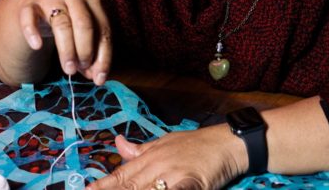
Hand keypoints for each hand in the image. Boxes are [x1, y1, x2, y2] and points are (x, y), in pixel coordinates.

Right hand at [18, 0, 111, 84]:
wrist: (41, 4)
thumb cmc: (70, 21)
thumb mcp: (83, 33)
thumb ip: (92, 52)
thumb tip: (97, 76)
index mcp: (93, 1)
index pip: (103, 29)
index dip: (103, 55)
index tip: (100, 78)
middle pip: (84, 23)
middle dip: (85, 50)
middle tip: (82, 70)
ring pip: (61, 23)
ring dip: (67, 49)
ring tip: (69, 70)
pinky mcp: (30, 5)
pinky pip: (29, 16)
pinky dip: (32, 31)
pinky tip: (37, 46)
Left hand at [87, 124, 247, 188]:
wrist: (226, 143)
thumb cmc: (196, 144)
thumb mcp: (165, 142)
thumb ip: (140, 148)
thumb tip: (117, 142)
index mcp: (150, 156)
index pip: (121, 175)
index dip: (103, 186)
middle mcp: (158, 165)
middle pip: (130, 186)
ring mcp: (173, 174)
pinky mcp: (191, 182)